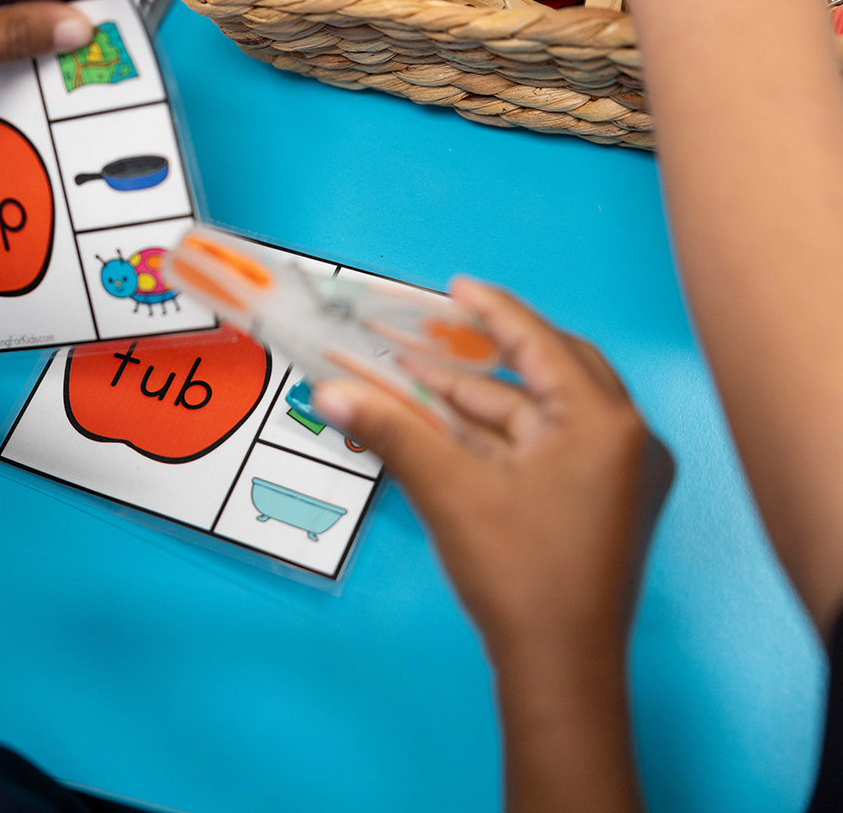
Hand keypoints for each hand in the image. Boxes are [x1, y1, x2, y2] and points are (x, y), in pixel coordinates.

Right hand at [311, 278, 669, 666]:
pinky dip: (500, 438)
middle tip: (436, 333)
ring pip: (544, 414)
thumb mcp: (449, 491)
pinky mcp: (606, 504)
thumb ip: (391, 430)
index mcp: (603, 422)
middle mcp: (625, 439)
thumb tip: (331, 392)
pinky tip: (448, 431)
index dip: (491, 310)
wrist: (560, 668)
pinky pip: (550, 448)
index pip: (540, 342)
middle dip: (485, 355)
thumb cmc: (521, 576)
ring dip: (481, 402)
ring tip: (418, 386)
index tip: (455, 288)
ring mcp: (620, 475)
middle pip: (550, 369)